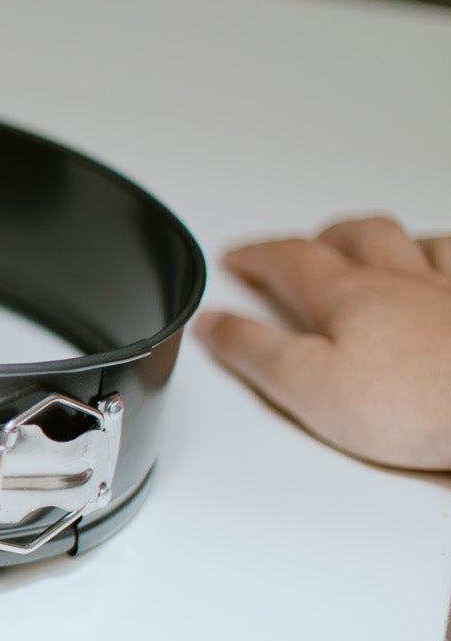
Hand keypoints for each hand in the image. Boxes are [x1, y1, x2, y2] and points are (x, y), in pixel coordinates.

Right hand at [196, 216, 450, 469]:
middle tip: (301, 248)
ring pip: (414, 243)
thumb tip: (212, 324)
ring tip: (369, 249)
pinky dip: (446, 258)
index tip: (236, 257)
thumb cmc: (416, 403)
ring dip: (384, 241)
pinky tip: (444, 267)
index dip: (257, 256)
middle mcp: (401, 281)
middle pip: (356, 237)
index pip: (289, 260)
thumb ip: (253, 350)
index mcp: (347, 296)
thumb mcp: (305, 386)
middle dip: (321, 238)